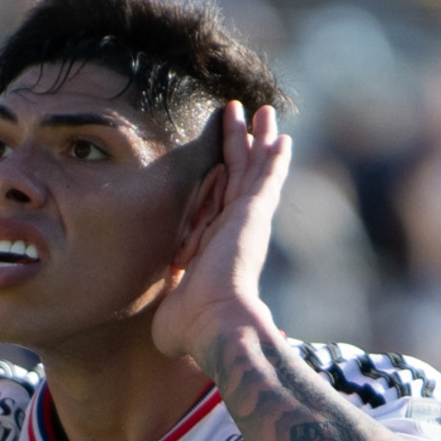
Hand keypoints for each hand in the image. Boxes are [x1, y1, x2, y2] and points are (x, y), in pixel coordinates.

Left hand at [152, 102, 291, 367]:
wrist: (215, 325)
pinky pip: (266, 177)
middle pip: (241, 178)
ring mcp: (247, 221)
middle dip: (243, 148)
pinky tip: (280, 135)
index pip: (219, 205)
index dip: (222, 182)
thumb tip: (160, 327)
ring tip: (263, 111)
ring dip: (256, 139)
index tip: (223, 164)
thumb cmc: (190, 329)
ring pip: (253, 169)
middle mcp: (235, 232)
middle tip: (249, 121)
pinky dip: (274, 157)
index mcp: (217, 249)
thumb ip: (167, 306)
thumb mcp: (169, 308)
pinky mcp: (253, 214)